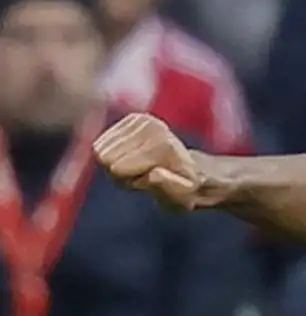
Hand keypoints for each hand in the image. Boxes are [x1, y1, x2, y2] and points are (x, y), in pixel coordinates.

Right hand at [93, 113, 222, 210]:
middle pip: (106, 157)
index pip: (117, 168)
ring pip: (102, 149)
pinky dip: (114, 152)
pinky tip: (134, 156)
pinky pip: (103, 141)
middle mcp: (154, 128)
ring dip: (117, 162)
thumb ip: (166, 187)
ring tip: (141, 166)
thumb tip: (152, 174)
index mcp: (164, 147)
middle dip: (121, 172)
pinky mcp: (134, 118)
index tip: (149, 179)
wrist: (193, 169)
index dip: (128, 180)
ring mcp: (143, 119)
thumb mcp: (180, 198)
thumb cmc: (185, 189)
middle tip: (144, 174)